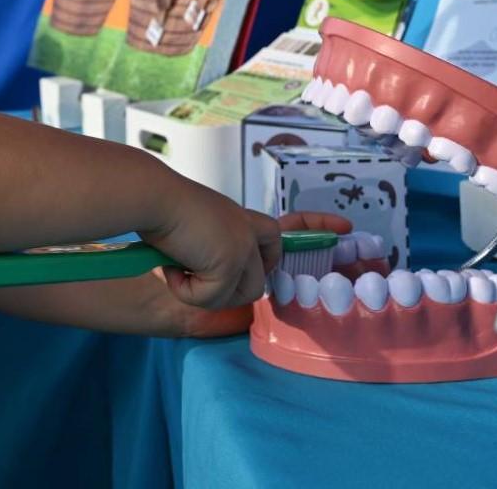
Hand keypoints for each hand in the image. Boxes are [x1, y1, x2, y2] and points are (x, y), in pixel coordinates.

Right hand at [156, 212, 348, 336]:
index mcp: (238, 220)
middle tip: (192, 276)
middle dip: (224, 291)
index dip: (304, 237)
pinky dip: (187, 291)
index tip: (342, 229)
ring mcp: (245, 245)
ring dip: (203, 293)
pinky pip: (212, 298)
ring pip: (237, 295)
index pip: (280, 232)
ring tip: (178, 269)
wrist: (153, 198)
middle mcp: (249, 230)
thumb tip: (199, 275)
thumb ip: (208, 249)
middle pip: (256, 282)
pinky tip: (173, 267)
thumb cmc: (158, 209)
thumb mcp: (192, 230)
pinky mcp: (233, 260)